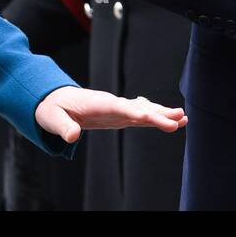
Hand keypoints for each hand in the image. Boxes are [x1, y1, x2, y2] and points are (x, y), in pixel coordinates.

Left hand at [34, 86, 187, 143]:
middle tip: (181, 117)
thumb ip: (62, 127)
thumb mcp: (52, 118)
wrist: (53, 100)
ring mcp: (116, 108)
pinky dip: (154, 116)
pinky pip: (139, 115)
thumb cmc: (52, 108)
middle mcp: (111, 104)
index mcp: (98, 103)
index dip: (137, 111)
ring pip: (143, 110)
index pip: (121, 108)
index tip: (152, 116)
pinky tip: (169, 119)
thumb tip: (72, 136)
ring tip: (184, 118)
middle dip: (159, 113)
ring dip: (162, 114)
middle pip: (139, 108)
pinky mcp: (117, 115)